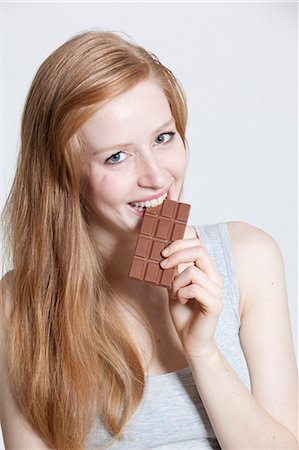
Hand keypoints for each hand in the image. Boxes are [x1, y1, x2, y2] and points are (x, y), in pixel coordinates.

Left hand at [160, 237, 222, 359]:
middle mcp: (215, 278)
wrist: (191, 340)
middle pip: (199, 250)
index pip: (199, 244)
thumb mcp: (174, 286)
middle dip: (177, 254)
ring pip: (193, 271)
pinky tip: (181, 301)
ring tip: (175, 293)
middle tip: (162, 265)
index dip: (180, 244)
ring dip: (176, 282)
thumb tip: (166, 253)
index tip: (163, 253)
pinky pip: (195, 289)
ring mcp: (217, 291)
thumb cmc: (183, 313)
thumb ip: (174, 271)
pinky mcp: (215, 304)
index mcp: (207, 271)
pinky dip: (182, 293)